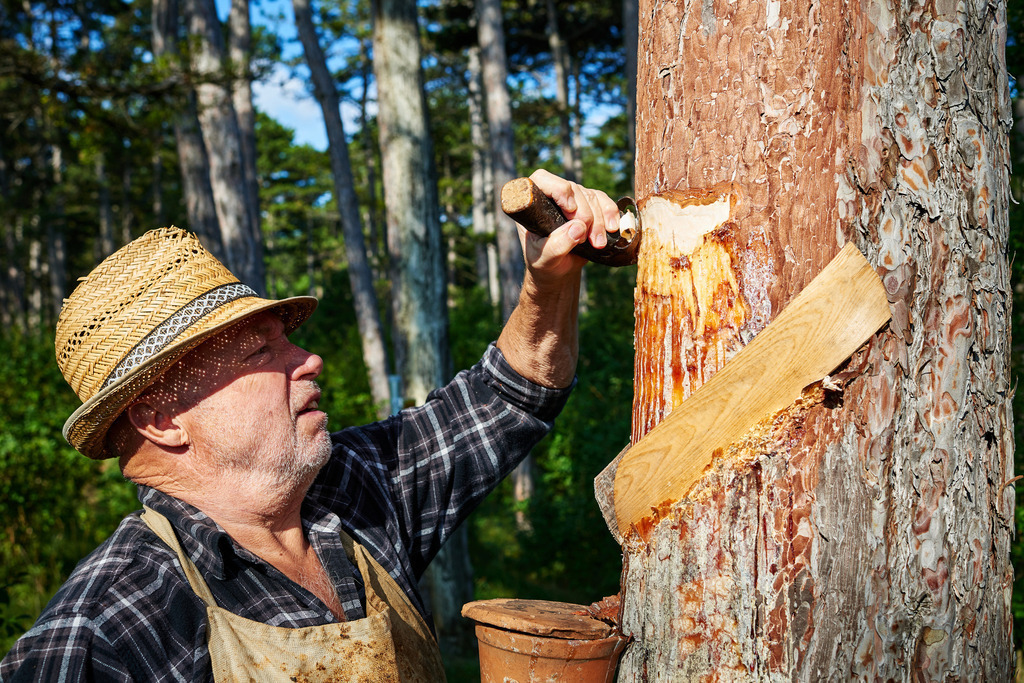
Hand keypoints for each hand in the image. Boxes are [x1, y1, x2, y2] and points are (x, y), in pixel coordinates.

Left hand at [519, 169, 621, 284]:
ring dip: (598, 221)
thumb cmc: (544, 262)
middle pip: (573, 190)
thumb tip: (578, 228)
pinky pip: (604, 201)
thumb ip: (557, 245)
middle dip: (584, 215)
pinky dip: (611, 214)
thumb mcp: (544, 259)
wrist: (558, 270)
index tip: (570, 210)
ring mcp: (573, 198)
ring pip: (591, 197)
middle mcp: (553, 195)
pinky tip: (612, 229)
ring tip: (597, 244)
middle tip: (585, 239)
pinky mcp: (590, 205)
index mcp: (534, 203)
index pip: (543, 180)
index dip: (560, 190)